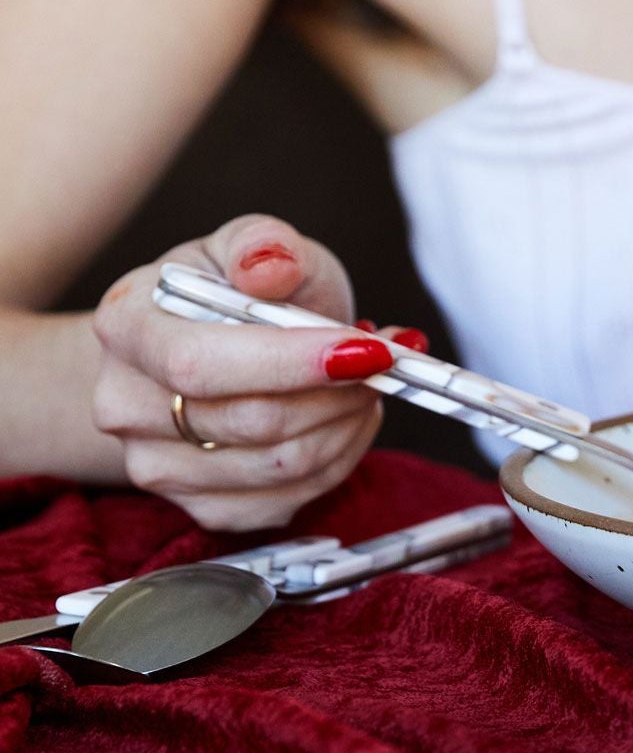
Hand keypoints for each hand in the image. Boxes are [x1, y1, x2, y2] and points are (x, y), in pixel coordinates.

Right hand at [91, 214, 417, 530]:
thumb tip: (270, 265)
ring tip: (366, 383)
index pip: (200, 363)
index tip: (366, 349)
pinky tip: (345, 418)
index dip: (290, 362)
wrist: (212, 346)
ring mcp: (156, 466)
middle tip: (386, 361)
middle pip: (252, 422)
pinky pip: (290, 499)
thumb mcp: (253, 244)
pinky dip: (340, 458)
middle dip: (340, 392)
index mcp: (127, 326)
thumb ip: (263, 244)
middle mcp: (125, 405)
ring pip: (282, 466)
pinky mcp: (201, 507)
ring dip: (348, 424)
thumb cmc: (235, 293)